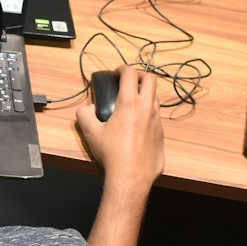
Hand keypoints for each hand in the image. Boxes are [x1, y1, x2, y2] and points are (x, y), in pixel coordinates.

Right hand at [75, 65, 165, 190]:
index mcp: (129, 103)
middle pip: (151, 79)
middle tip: (128, 82)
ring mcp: (157, 121)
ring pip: (156, 98)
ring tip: (133, 103)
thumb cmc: (111, 153)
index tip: (116, 73)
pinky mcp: (162, 134)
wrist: (131, 176)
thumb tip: (87, 109)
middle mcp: (147, 108)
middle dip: (139, 76)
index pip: (130, 74)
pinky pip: (157, 116)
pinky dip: (149, 113)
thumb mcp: (91, 133)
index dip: (122, 69)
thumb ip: (84, 115)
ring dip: (145, 94)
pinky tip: (138, 124)